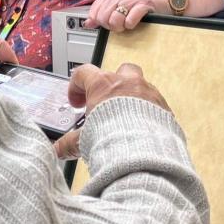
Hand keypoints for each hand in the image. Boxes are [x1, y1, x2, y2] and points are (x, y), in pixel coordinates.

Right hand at [53, 63, 169, 158]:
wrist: (144, 152)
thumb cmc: (112, 138)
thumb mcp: (84, 141)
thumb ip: (70, 143)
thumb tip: (58, 150)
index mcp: (104, 85)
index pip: (83, 72)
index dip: (76, 86)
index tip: (76, 103)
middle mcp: (128, 83)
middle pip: (119, 71)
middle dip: (113, 85)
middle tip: (106, 104)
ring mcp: (149, 93)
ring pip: (140, 86)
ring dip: (132, 99)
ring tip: (126, 120)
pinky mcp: (164, 108)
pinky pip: (155, 105)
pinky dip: (147, 113)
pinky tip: (141, 130)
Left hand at [83, 0, 166, 31]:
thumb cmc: (140, 0)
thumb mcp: (118, 3)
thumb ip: (102, 12)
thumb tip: (87, 23)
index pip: (95, 11)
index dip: (100, 22)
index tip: (108, 22)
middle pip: (103, 17)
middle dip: (110, 26)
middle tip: (119, 25)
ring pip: (115, 19)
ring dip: (120, 27)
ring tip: (126, 24)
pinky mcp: (144, 5)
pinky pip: (130, 20)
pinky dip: (131, 25)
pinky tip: (135, 23)